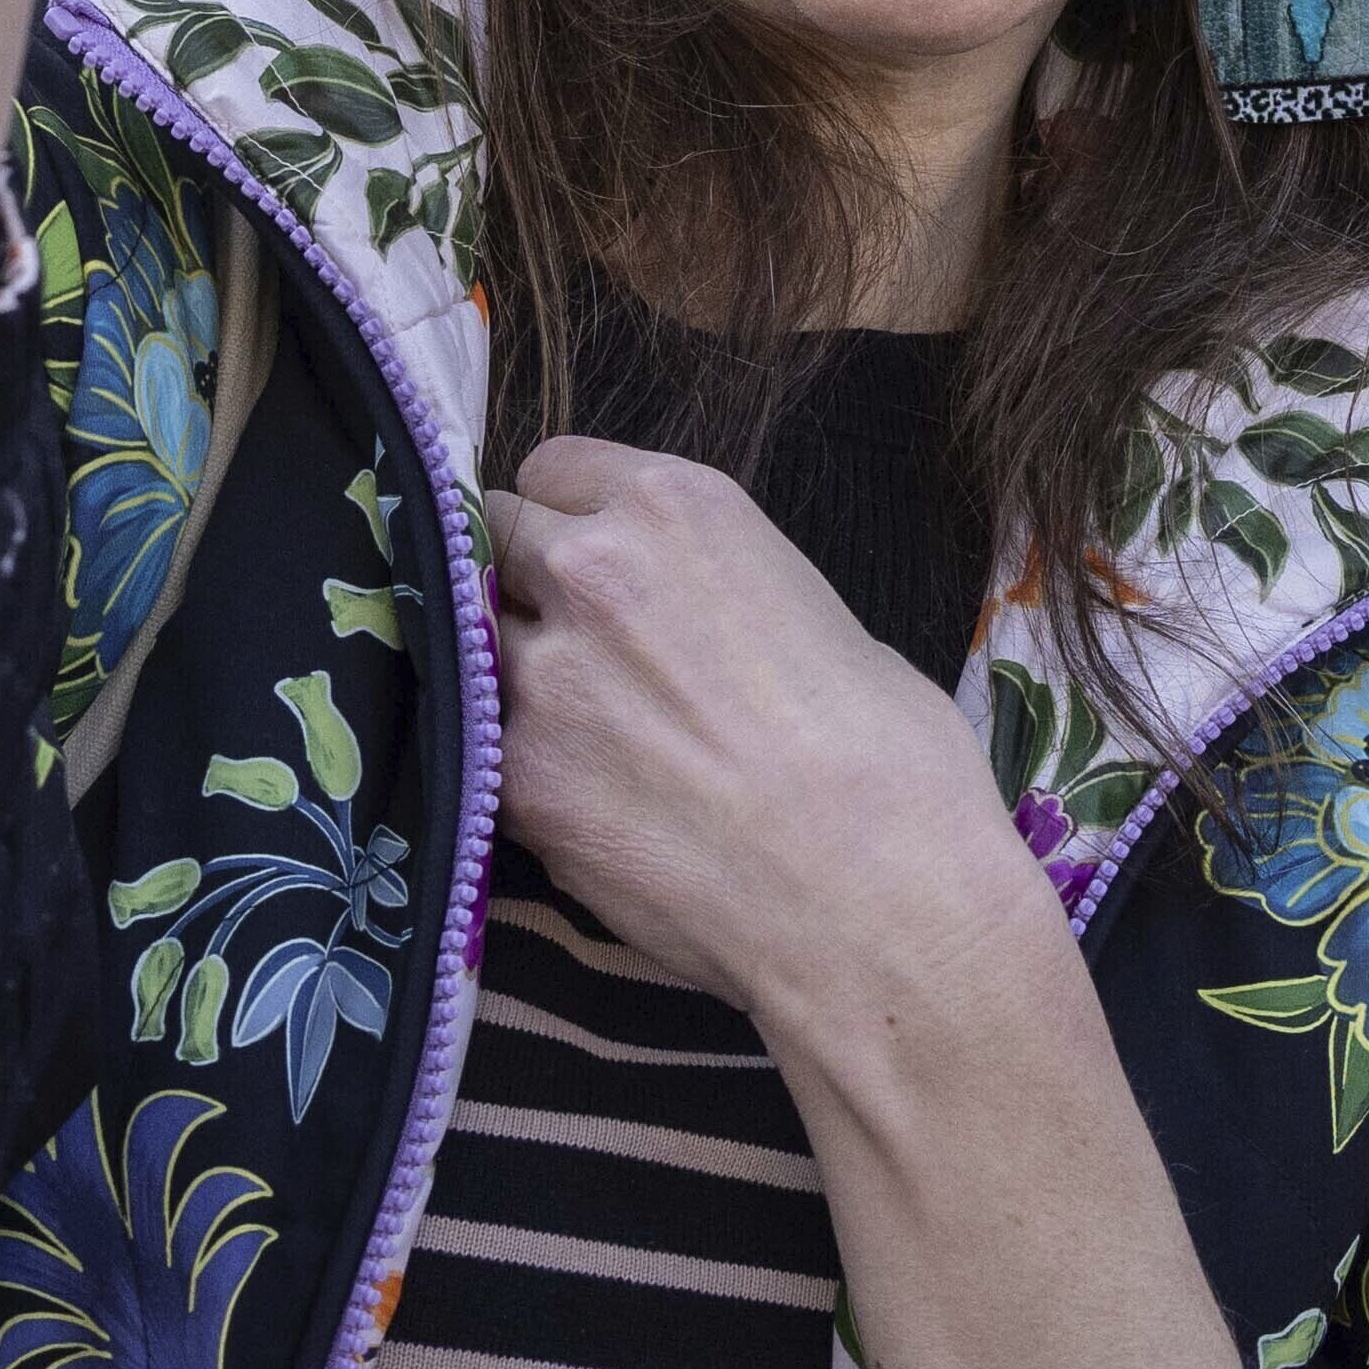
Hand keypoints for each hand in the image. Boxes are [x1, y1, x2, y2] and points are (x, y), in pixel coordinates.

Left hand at [479, 441, 1041, 1050]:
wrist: (873, 898)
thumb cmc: (890, 762)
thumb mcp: (819, 618)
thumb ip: (719, 596)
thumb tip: (699, 627)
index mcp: (675, 507)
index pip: (553, 470)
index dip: (569, 519)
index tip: (585, 555)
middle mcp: (590, 568)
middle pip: (496, 542)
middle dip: (528, 585)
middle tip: (579, 646)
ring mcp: (541, 675)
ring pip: (478, 649)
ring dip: (515, 679)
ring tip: (589, 741)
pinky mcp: (516, 780)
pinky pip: (489, 754)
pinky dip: (524, 775)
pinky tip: (591, 810)